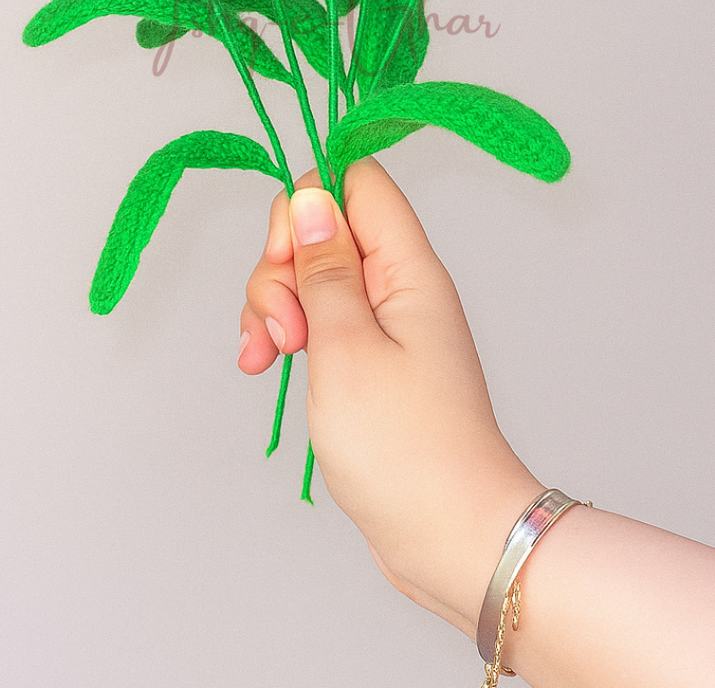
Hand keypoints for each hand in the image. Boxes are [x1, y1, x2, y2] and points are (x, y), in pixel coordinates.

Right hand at [238, 158, 541, 635]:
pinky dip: (286, 334)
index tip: (288, 260)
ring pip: (312, 276)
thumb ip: (323, 268)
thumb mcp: (344, 346)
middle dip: (281, 269)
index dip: (309, 203)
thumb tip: (312, 197)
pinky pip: (318, 319)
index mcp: (407, 267)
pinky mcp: (370, 358)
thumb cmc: (404, 448)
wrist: (449, 534)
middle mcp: (399, 285)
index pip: (356, 180)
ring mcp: (384, 323)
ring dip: (274, 307)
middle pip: (324, 229)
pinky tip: (266, 365)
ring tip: (271, 359)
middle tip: (286, 330)